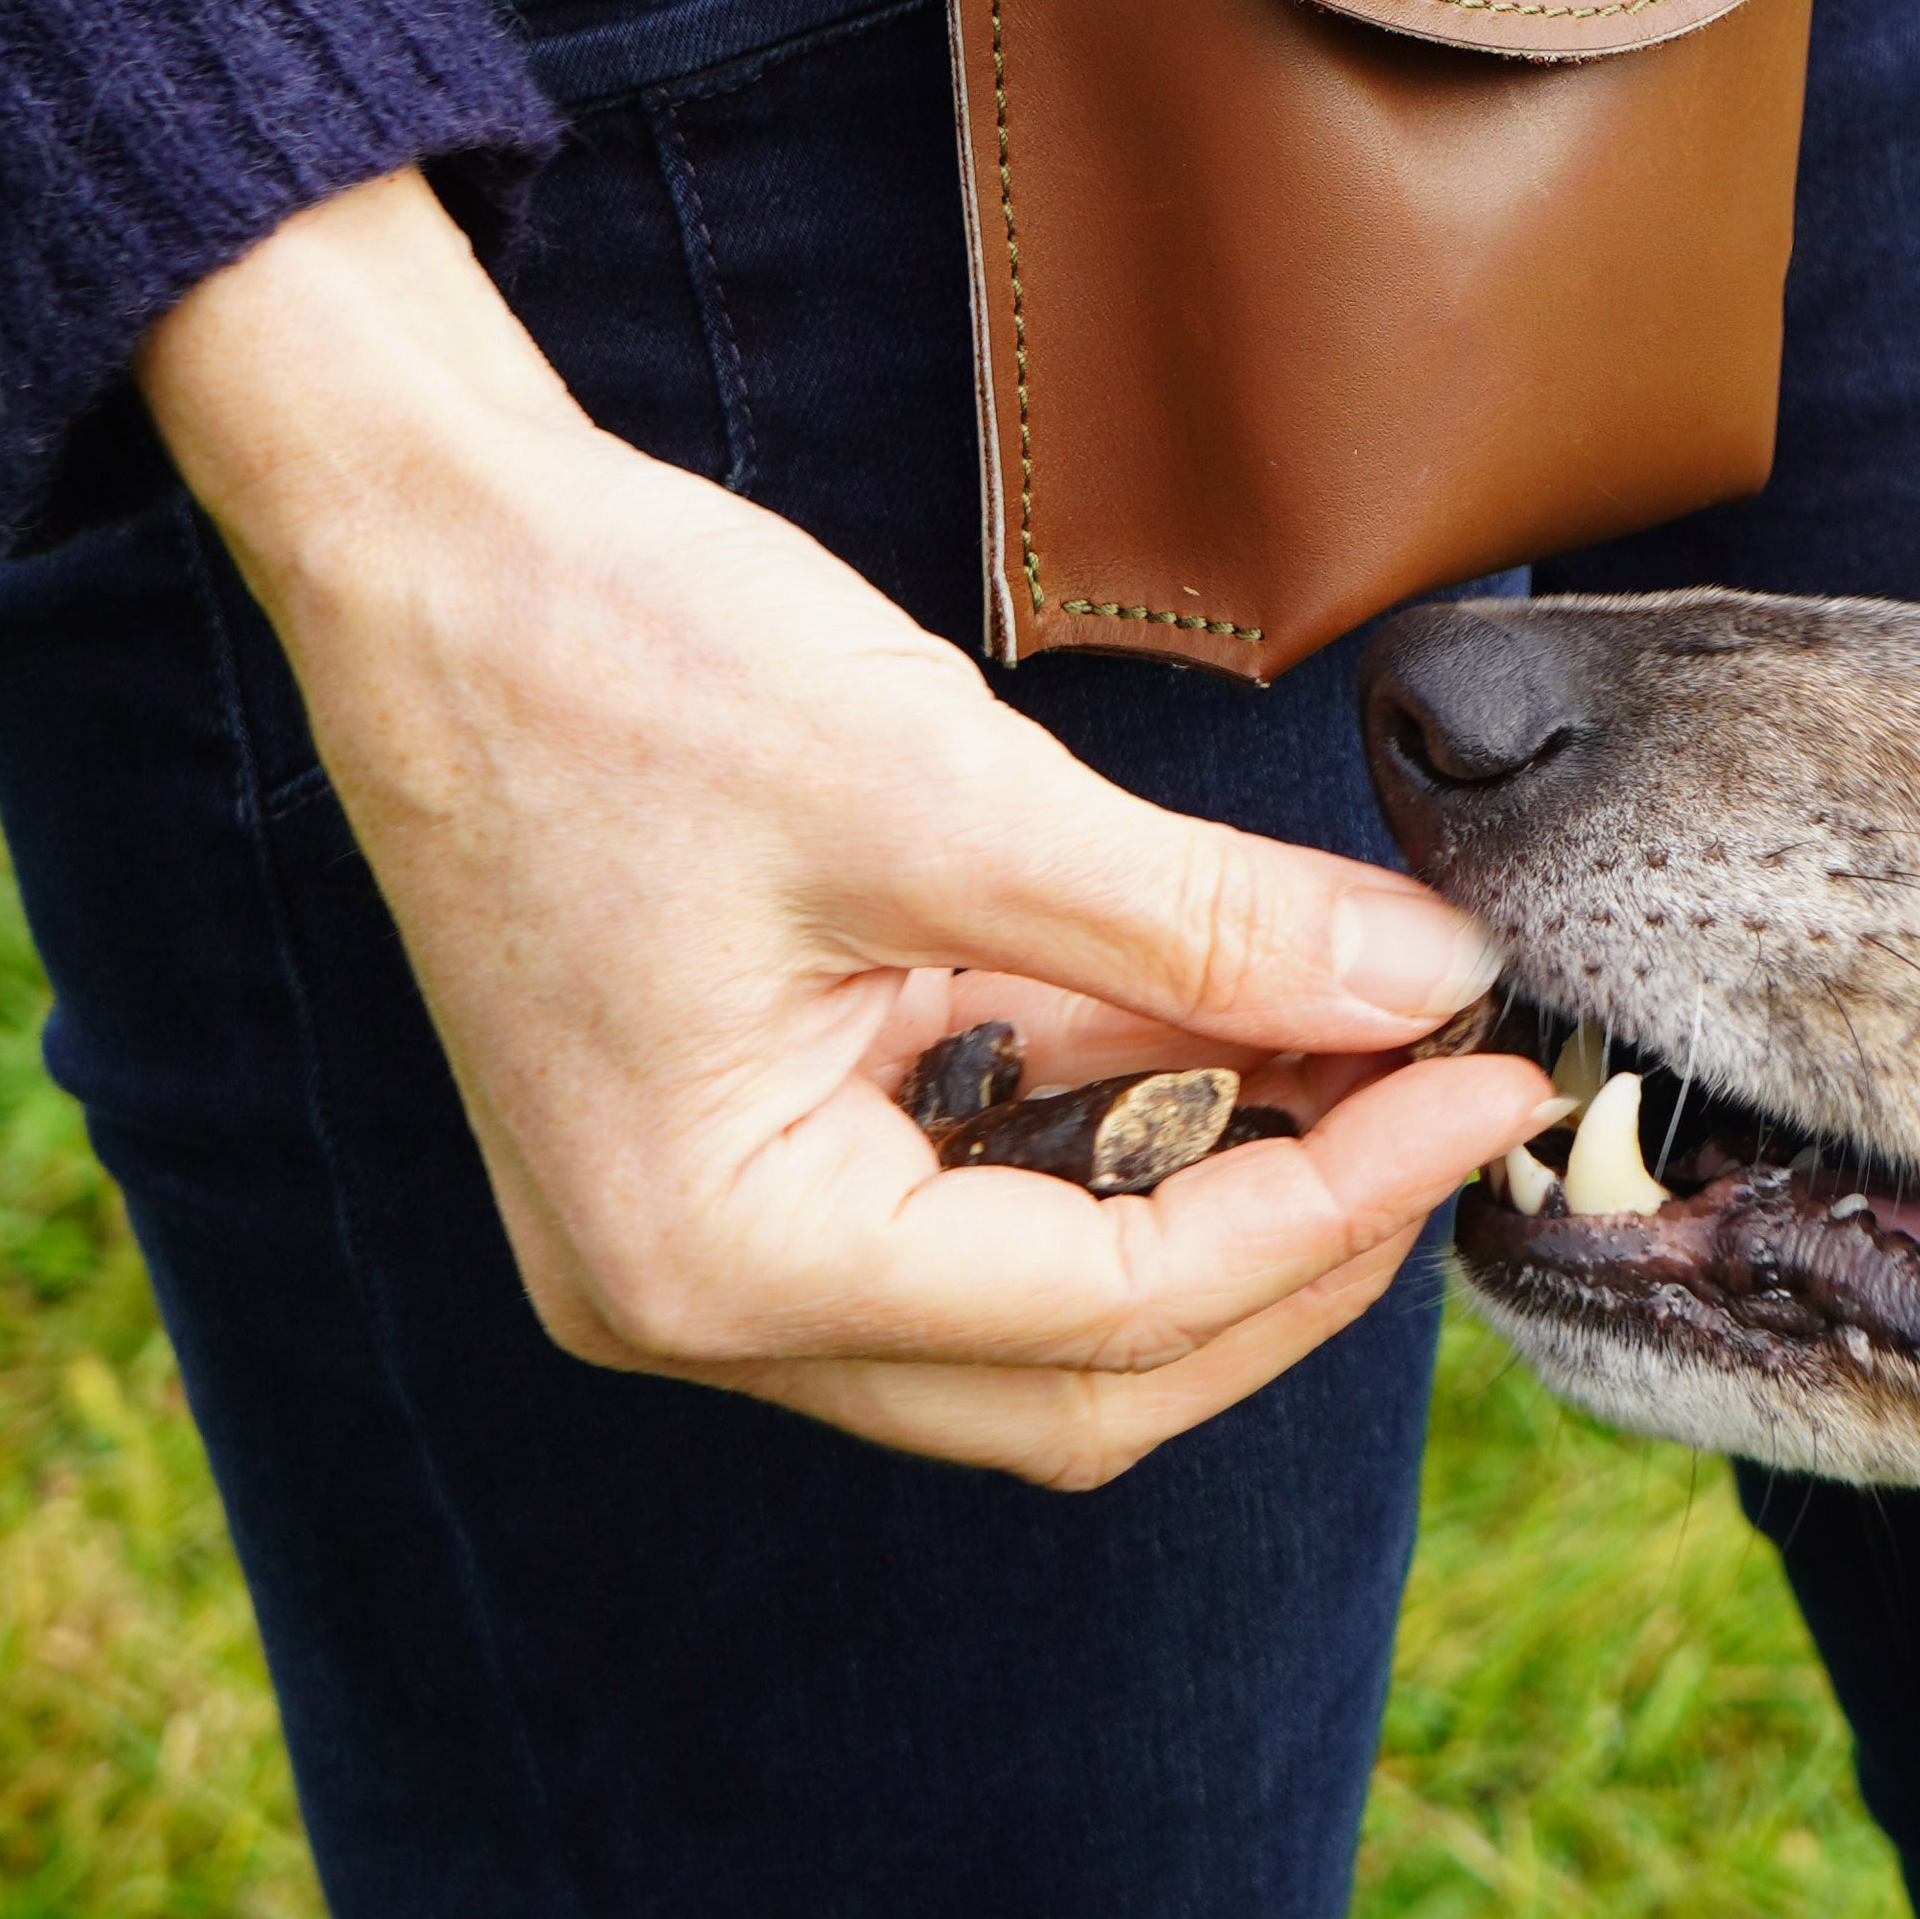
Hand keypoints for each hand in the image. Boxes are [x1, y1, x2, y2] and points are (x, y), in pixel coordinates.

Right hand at [137, 170, 1554, 1483]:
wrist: (429, 547)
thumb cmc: (616, 657)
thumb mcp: (938, 791)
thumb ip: (1199, 918)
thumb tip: (1430, 983)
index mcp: (715, 1259)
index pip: (1110, 1311)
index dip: (1337, 1203)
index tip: (1491, 1084)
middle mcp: (702, 1296)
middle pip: (1090, 1371)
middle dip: (1297, 1243)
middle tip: (1456, 1095)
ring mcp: (723, 1230)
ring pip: (1053, 1299)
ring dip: (1226, 1180)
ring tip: (1383, 1040)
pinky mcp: (760, 1139)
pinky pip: (990, 1183)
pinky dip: (1133, 1111)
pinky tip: (1251, 1008)